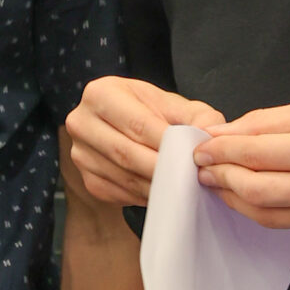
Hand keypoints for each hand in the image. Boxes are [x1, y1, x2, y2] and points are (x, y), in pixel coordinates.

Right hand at [66, 76, 226, 207]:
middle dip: (162, 169)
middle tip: (190, 179)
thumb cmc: (151, 112)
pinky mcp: (87, 179)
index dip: (168, 144)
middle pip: (127, 153)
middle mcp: (81, 122)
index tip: (192, 158)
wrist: (123, 122)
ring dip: (156, 186)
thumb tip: (209, 137)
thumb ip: (199, 117)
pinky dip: (144, 196)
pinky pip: (119, 193)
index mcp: (101, 94)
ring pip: (123, 177)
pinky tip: (162, 192)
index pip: (138, 124)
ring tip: (181, 187)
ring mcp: (80, 153)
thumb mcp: (175, 105)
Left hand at [196, 94, 289, 239]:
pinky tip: (261, 195)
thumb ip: (276, 121)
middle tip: (204, 171)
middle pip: (255, 192)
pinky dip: (272, 211)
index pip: (255, 154)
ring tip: (223, 186)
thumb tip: (230, 132)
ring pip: (271, 217)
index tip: (202, 149)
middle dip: (222, 181)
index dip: (221, 153)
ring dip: (240, 202)